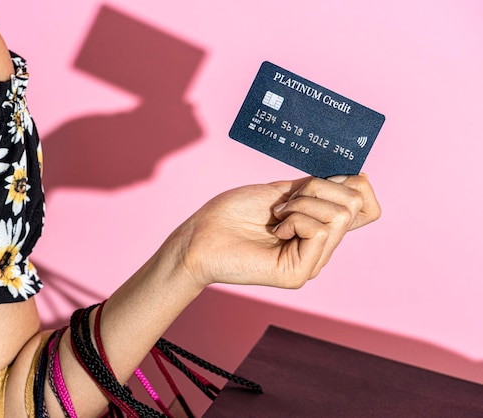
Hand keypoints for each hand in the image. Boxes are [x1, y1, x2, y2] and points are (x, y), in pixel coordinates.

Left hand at [170, 174, 379, 289]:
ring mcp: (313, 261)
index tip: (321, 179)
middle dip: (318, 187)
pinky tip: (275, 230)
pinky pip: (319, 229)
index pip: (368, 208)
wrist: (202, 234)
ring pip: (339, 214)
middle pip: (355, 204)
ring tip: (277, 216)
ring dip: (302, 203)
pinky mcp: (300, 272)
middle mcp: (321, 246)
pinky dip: (295, 218)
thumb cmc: (234, 212)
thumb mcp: (284, 191)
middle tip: (285, 201)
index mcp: (320, 226)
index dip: (357, 185)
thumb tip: (357, 178)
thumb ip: (318, 188)